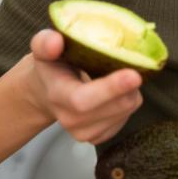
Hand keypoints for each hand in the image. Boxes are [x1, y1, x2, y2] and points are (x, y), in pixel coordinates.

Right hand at [24, 29, 143, 143]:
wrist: (47, 91)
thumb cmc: (51, 65)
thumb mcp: (42, 48)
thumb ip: (45, 43)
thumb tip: (55, 42)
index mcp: (57, 95)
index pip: (84, 99)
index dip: (111, 88)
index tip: (134, 75)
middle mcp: (70, 119)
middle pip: (114, 106)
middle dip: (131, 86)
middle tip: (134, 64)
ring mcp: (85, 132)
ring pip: (126, 110)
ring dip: (131, 91)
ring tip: (118, 75)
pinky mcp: (99, 136)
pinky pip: (127, 117)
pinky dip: (128, 100)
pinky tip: (116, 90)